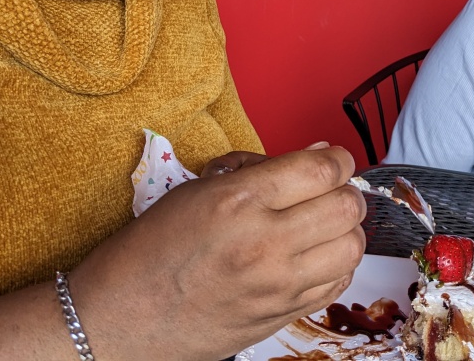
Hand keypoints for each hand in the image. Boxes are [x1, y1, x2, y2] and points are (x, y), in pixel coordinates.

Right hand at [69, 145, 365, 360]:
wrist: (121, 318)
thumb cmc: (151, 250)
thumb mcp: (199, 189)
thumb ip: (260, 170)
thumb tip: (315, 154)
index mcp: (240, 201)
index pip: (322, 170)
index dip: (338, 158)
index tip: (334, 158)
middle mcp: (265, 243)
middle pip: (347, 206)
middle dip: (346, 190)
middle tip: (330, 188)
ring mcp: (277, 285)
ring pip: (353, 247)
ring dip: (346, 228)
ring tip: (324, 222)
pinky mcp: (282, 315)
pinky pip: (338, 283)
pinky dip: (337, 263)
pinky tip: (316, 254)